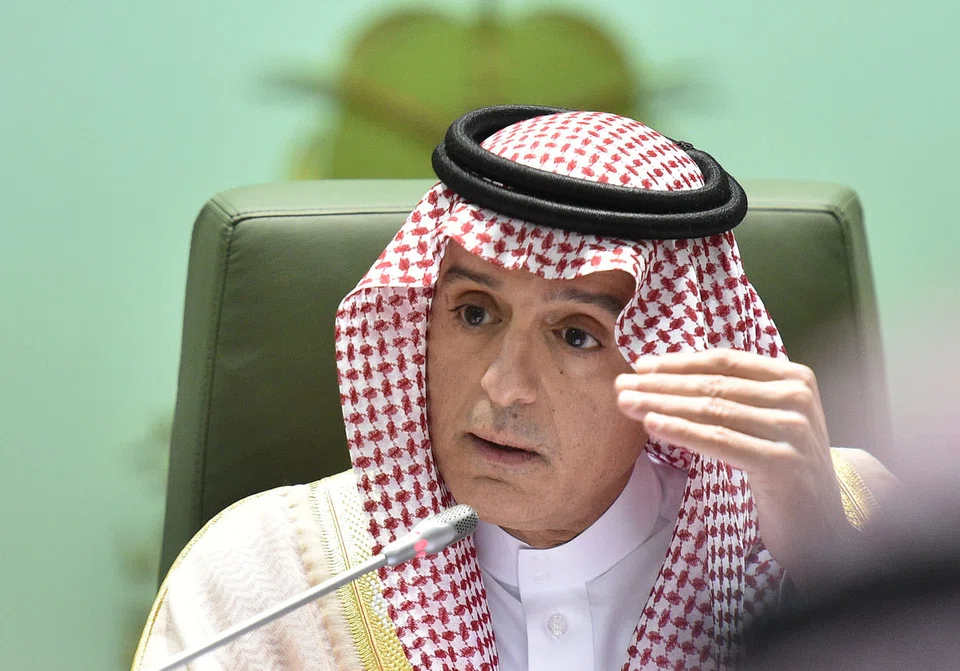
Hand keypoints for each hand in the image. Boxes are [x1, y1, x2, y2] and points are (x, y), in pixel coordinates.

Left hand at [615, 349, 849, 587]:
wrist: (824, 528)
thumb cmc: (782, 470)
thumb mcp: (765, 422)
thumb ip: (733, 395)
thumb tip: (665, 374)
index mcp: (794, 377)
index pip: (725, 361)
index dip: (679, 362)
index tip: (640, 366)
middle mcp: (797, 397)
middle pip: (714, 385)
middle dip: (661, 384)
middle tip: (621, 385)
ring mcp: (793, 429)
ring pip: (712, 410)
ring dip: (663, 404)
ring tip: (627, 403)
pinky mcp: (782, 463)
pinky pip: (720, 441)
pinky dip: (682, 431)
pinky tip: (652, 424)